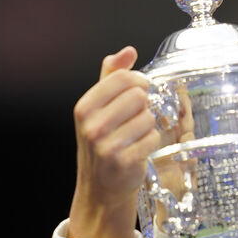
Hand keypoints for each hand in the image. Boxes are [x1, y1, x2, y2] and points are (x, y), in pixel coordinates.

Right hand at [68, 46, 159, 237]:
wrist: (101, 186)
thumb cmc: (102, 142)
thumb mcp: (99, 108)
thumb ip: (111, 77)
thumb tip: (128, 51)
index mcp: (84, 107)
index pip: (123, 78)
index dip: (139, 82)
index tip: (140, 91)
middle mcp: (91, 125)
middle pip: (139, 96)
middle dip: (144, 106)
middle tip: (136, 118)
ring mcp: (106, 145)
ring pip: (148, 117)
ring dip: (148, 126)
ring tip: (136, 136)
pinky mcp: (124, 161)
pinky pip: (153, 138)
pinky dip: (152, 142)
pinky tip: (140, 148)